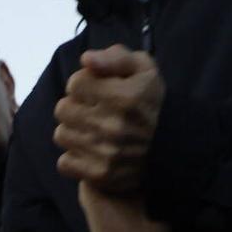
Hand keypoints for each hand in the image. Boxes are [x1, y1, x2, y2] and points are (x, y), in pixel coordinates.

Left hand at [54, 46, 164, 193]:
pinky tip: (89, 152)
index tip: (94, 90)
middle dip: (74, 106)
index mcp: (124, 97)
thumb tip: (86, 59)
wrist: (169, 151)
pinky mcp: (99, 175)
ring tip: (90, 131)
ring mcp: (106, 153)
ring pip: (61, 135)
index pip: (75, 84)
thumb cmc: (150, 103)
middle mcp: (114, 126)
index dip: (83, 84)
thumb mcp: (143, 69)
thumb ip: (115, 57)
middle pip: (63, 109)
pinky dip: (72, 158)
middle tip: (90, 111)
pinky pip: (64, 163)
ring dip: (72, 131)